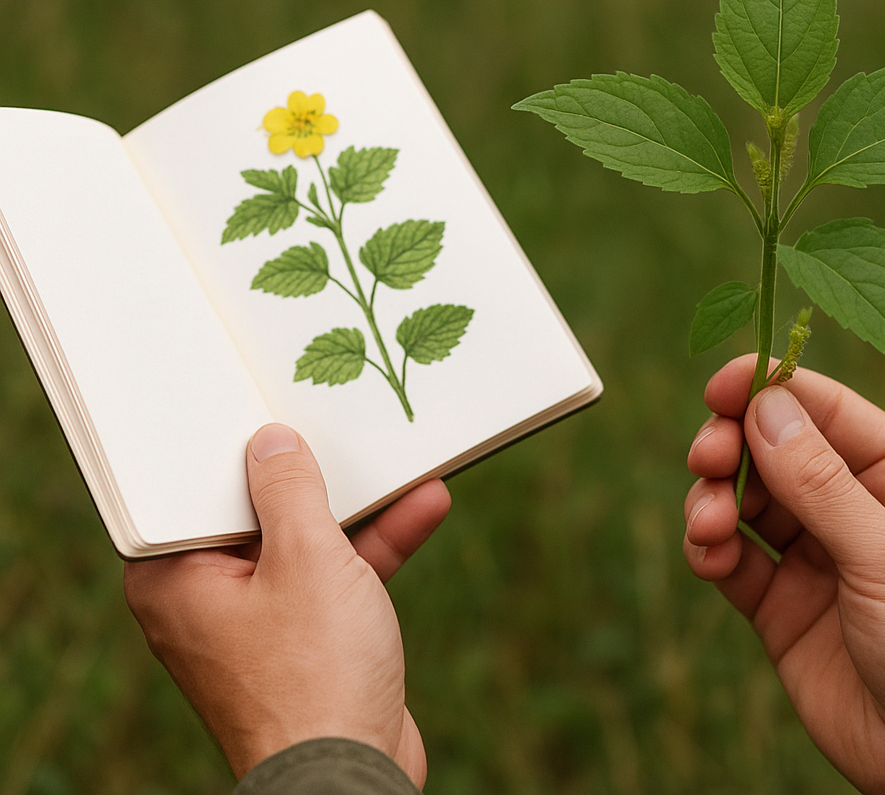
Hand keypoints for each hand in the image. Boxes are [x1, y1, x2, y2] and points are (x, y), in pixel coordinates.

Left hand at [124, 423, 450, 786]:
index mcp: (177, 579)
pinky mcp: (306, 638)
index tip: (267, 410)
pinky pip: (335, 576)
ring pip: (306, 543)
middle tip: (334, 426)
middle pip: (258, 513)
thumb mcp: (307, 557)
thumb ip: (289, 490)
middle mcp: (208, 599)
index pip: (195, 493)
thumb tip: (271, 441)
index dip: (235, 450)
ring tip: (398, 460)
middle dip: (311, 477)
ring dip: (358, 510)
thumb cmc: (313, 675)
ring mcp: (260, 620)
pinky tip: (423, 506)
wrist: (352, 775)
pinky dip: (374, 547)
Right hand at [684, 356, 884, 794]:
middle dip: (729, 445)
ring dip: (713, 499)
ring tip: (710, 524)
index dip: (768, 389)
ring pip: (742, 497)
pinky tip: (709, 556)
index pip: (826, 410)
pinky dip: (708, 548)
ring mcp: (812, 553)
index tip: (719, 386)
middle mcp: (851, 506)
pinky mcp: (778, 601)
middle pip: (771, 448)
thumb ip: (820, 481)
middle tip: (706, 458)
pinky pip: (730, 556)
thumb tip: (763, 405)